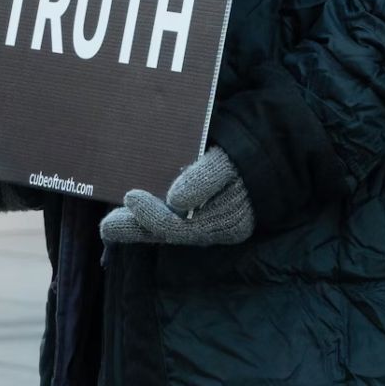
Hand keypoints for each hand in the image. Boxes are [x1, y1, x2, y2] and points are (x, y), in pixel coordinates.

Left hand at [100, 146, 253, 246]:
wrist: (278, 153)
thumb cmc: (250, 153)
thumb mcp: (229, 158)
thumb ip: (206, 177)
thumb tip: (175, 200)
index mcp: (227, 216)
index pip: (181, 224)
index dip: (152, 215)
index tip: (130, 197)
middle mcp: (221, 227)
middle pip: (173, 232)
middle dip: (138, 229)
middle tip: (106, 226)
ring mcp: (219, 226)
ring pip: (175, 232)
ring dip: (143, 229)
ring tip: (112, 225)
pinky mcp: (215, 220)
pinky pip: (182, 227)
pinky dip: (158, 224)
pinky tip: (138, 219)